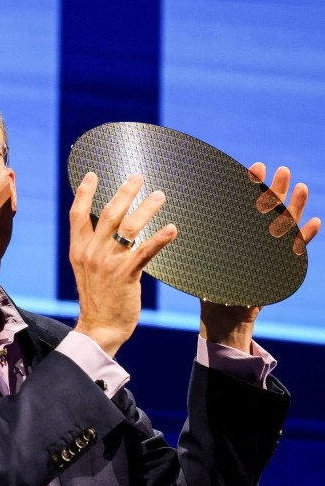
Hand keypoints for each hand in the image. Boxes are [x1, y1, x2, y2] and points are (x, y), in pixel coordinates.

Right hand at [69, 172, 176, 357]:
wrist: (99, 327)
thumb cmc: (98, 298)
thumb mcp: (86, 269)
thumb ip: (93, 247)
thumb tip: (108, 228)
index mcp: (78, 250)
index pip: (77, 214)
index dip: (85, 192)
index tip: (92, 174)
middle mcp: (90, 252)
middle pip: (107, 214)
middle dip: (124, 192)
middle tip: (138, 176)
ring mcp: (107, 263)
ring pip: (128, 227)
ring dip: (146, 208)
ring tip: (160, 195)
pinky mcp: (125, 274)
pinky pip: (145, 251)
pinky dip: (160, 238)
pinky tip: (173, 228)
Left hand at [200, 163, 320, 351]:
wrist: (222, 316)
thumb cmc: (209, 287)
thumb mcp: (204, 260)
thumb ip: (202, 241)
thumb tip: (175, 220)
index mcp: (236, 233)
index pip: (244, 205)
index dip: (250, 186)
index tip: (252, 169)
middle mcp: (255, 238)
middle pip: (268, 209)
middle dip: (274, 189)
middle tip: (278, 170)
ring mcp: (271, 251)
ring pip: (286, 225)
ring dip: (294, 207)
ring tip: (300, 187)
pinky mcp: (281, 267)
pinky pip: (297, 251)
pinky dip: (306, 238)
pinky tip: (314, 223)